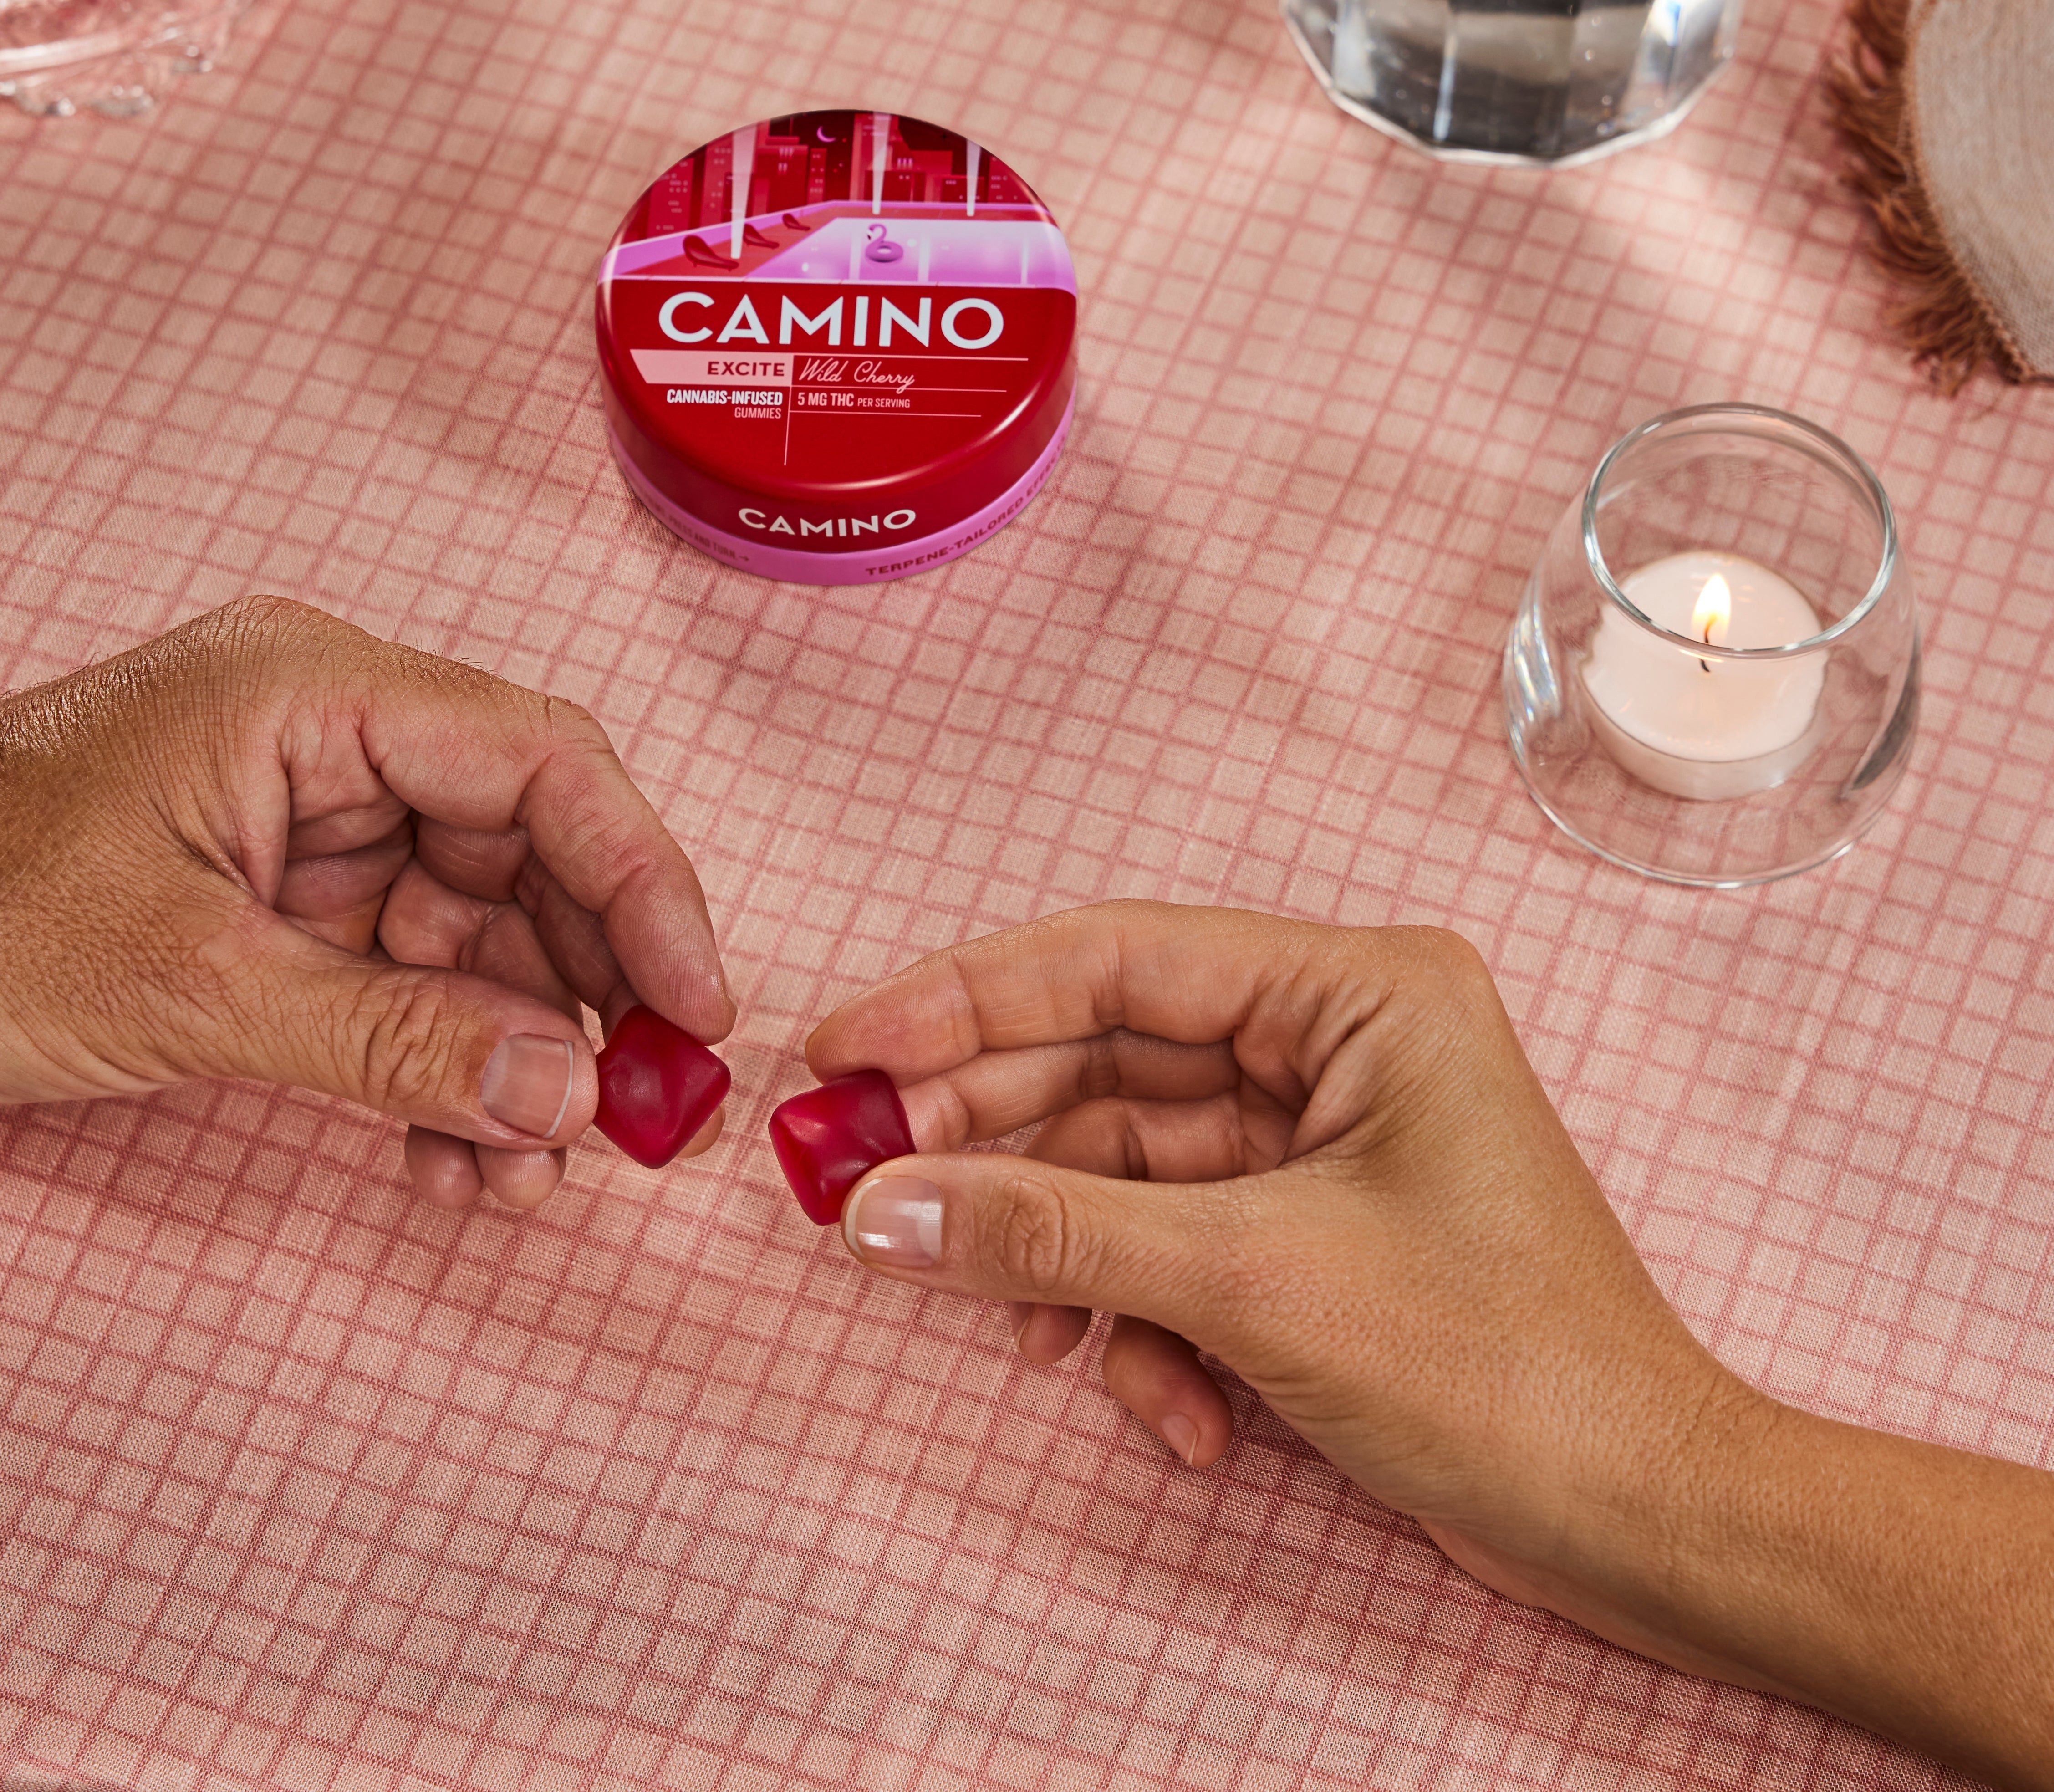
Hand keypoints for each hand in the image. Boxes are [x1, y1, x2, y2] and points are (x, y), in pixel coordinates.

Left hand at [0, 597, 734, 1209]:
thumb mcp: (188, 986)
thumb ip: (391, 1040)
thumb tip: (566, 1091)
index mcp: (313, 692)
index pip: (541, 762)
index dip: (643, 880)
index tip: (694, 1007)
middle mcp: (331, 736)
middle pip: (529, 848)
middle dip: (586, 988)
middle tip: (636, 1115)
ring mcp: (308, 816)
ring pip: (477, 928)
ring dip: (516, 1052)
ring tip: (529, 1169)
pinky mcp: (284, 893)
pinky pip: (407, 973)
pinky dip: (442, 1063)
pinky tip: (459, 1153)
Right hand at [806, 903, 2053, 1787]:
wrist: (1643, 1524)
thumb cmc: (1500, 1368)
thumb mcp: (1253, 1285)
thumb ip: (1053, 1233)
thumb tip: (879, 1207)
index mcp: (1357, 989)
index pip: (1117, 959)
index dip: (963, 998)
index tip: (841, 1046)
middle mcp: (1336, 1039)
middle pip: (1106, 1063)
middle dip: (992, 1143)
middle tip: (858, 1188)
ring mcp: (1319, 1137)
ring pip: (1126, 1167)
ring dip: (1068, 1259)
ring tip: (1027, 1335)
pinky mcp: (1307, 1228)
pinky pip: (1172, 1244)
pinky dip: (1146, 1323)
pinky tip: (1168, 1408)